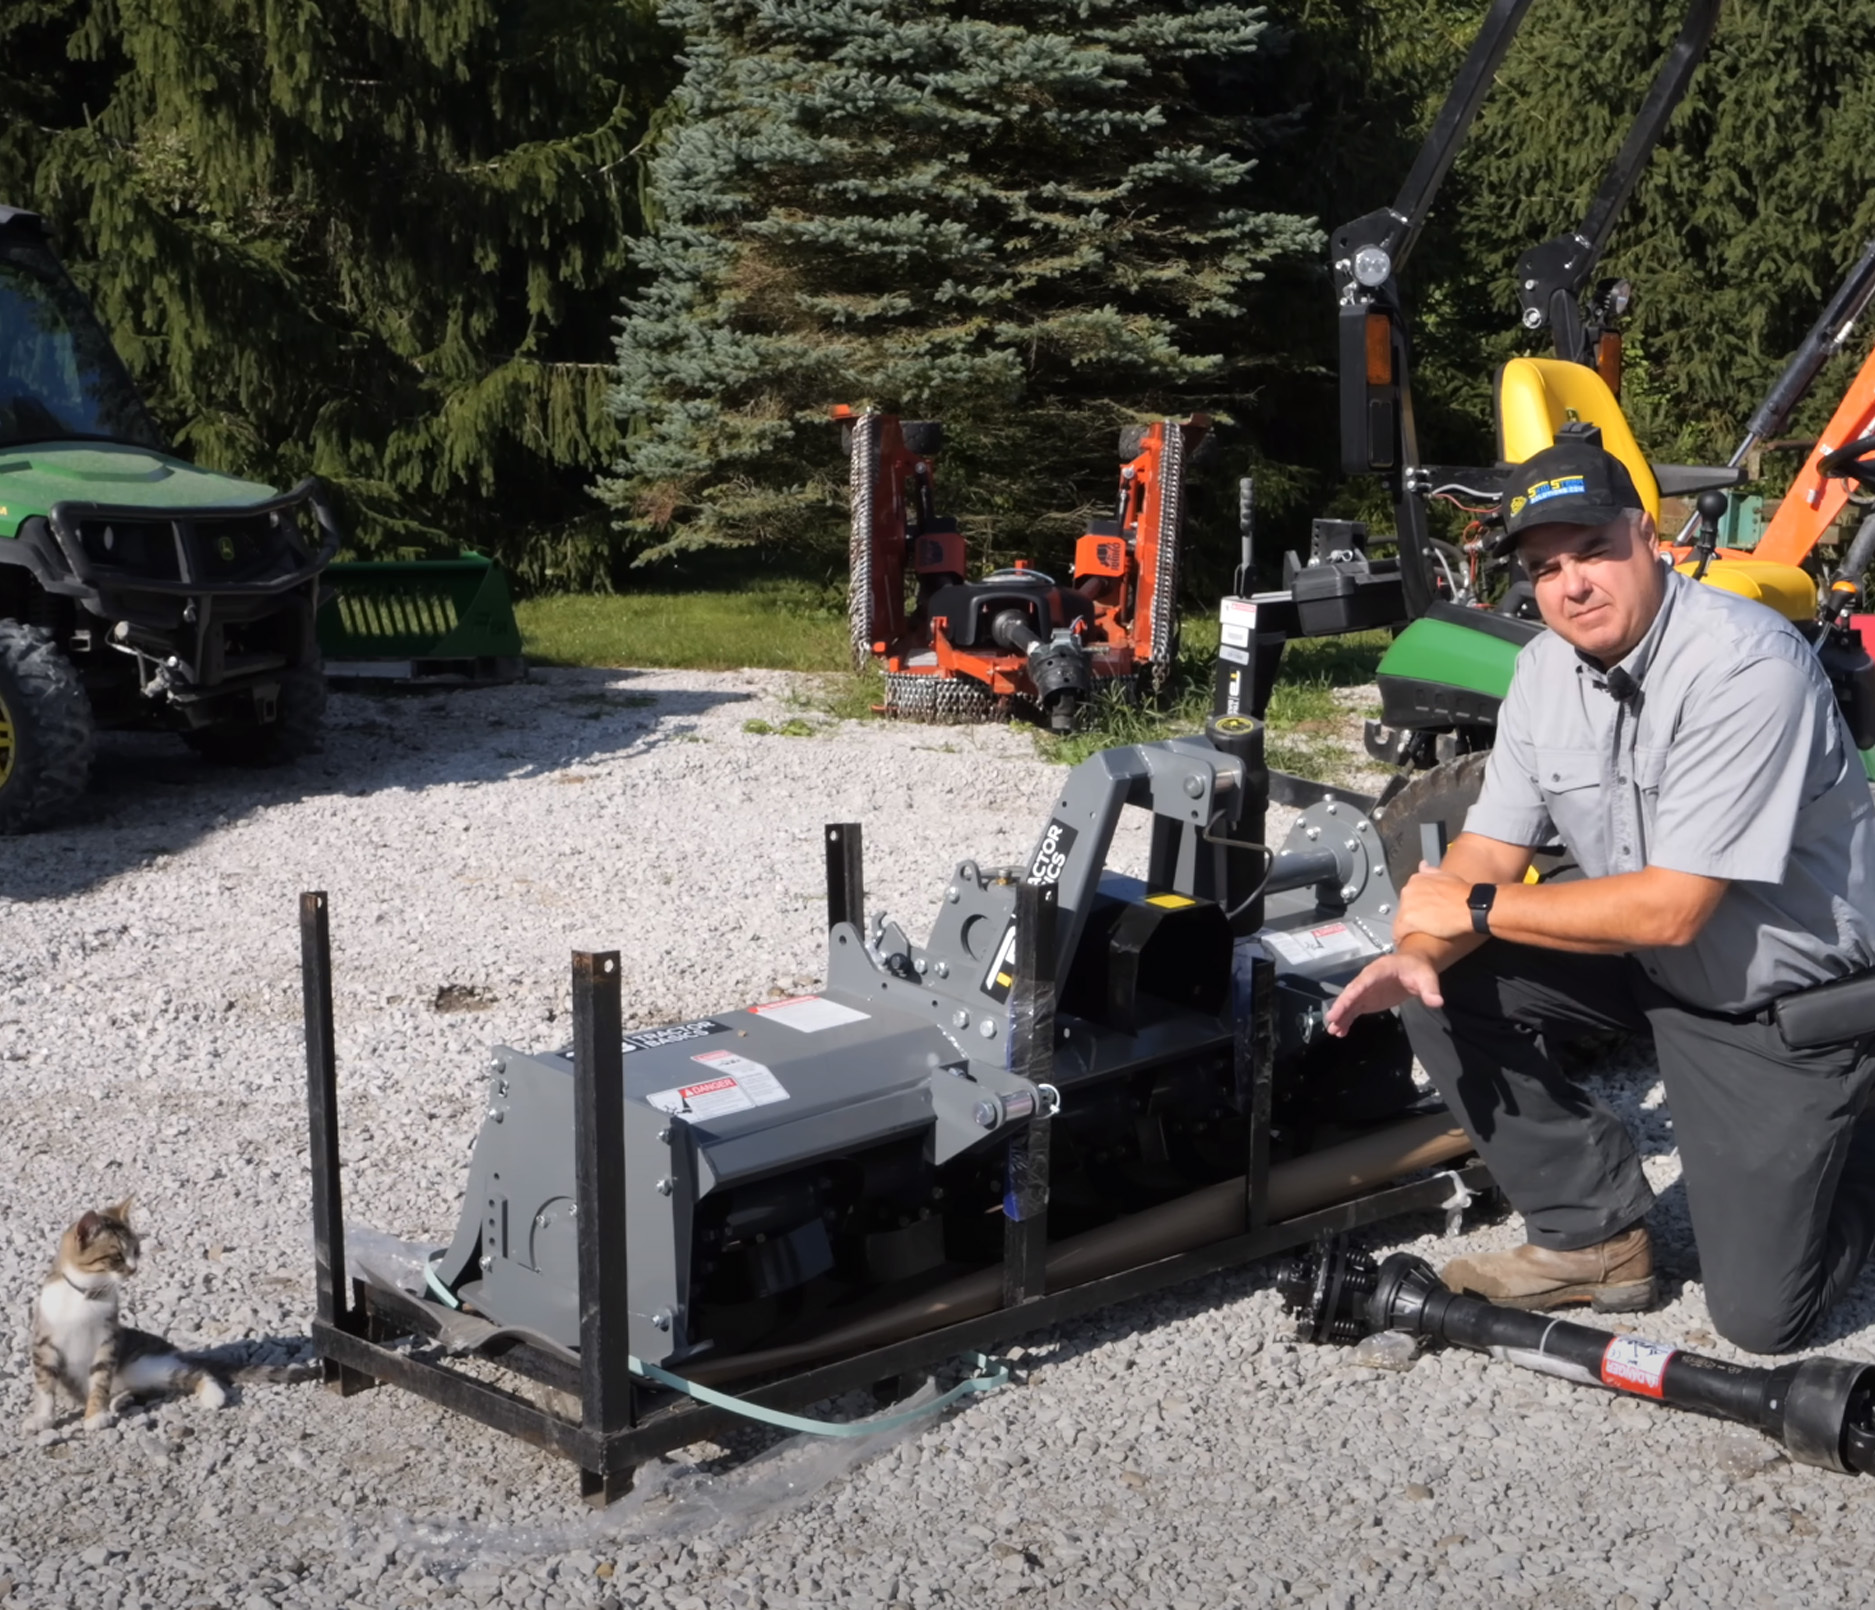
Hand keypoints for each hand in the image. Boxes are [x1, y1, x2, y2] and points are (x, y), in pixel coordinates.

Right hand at [1324, 950, 1443, 1035]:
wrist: (1415, 965)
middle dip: (1340, 1007)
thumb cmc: (1419, 969)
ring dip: (1341, 1016)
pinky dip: (1347, 1019)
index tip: (1340, 1007)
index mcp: (1378, 971)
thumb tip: (1437, 1002)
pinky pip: (1355, 1009)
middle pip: (1351, 993)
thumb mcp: (1426, 977)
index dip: (1349, 995)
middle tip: (1331, 1021)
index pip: (1361, 983)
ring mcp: (1366, 990)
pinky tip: (1341, 1031)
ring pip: (1350, 1003)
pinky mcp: (1368, 999)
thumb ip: (1430, 989)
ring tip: (1333, 1031)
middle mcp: (1367, 980)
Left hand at [1395, 861, 1476, 943]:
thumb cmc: (1463, 893)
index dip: (1414, 908)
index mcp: (1416, 879)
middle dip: (1411, 917)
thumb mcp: (1446, 875)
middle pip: (1403, 908)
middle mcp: (1408, 890)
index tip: (1419, 914)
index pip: (1408, 897)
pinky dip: (1402, 938)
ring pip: (1400, 921)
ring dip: (1406, 928)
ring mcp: (1406, 905)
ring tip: (1416, 935)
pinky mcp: (1408, 920)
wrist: (1471, 906)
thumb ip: (1430, 872)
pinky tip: (1408, 941)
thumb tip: (1423, 865)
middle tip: (1422, 925)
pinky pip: (1399, 932)